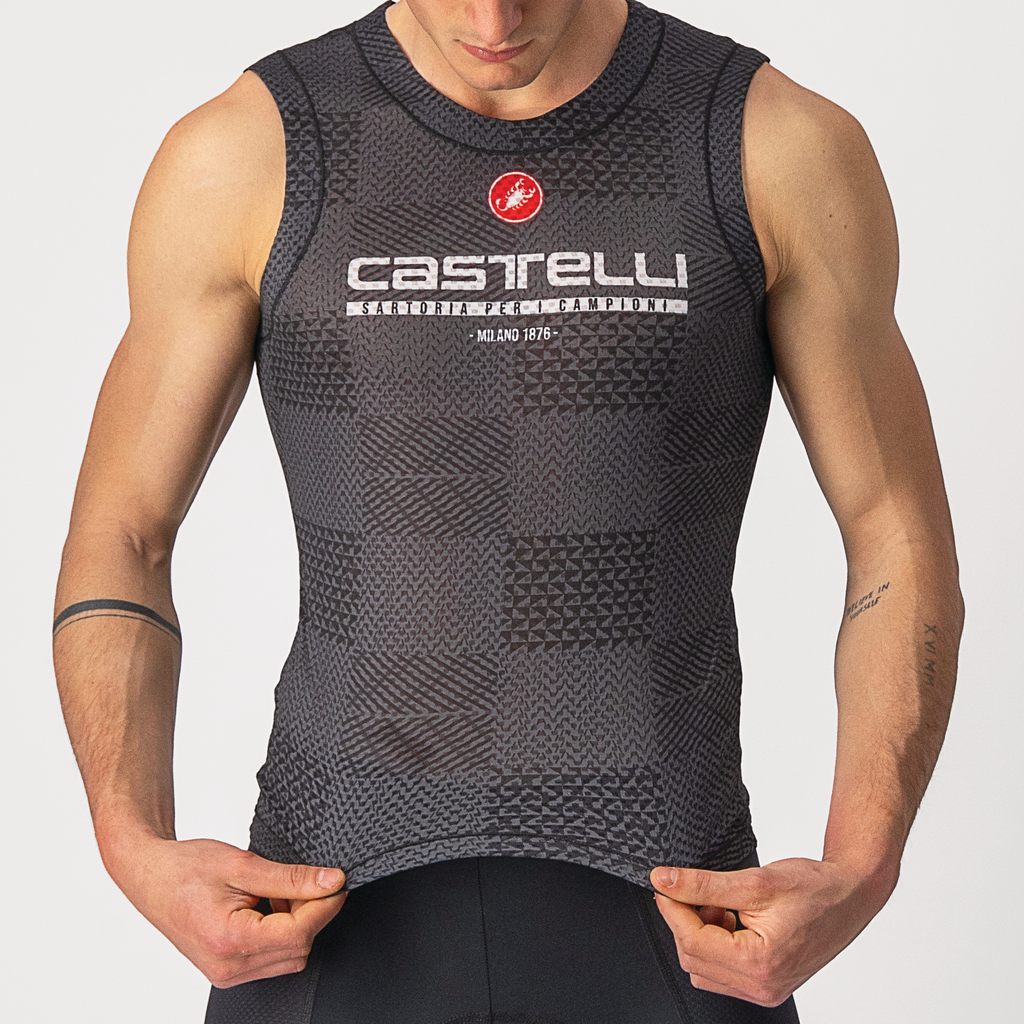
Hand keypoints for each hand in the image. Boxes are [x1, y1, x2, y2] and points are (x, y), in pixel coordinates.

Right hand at [106, 835, 346, 986]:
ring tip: (279, 891)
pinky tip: (269, 906)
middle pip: (297, 949)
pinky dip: (280, 933)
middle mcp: (228, 967)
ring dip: (297, 924)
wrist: (148, 875)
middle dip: (312, 914)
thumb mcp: (243, 864)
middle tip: (306, 880)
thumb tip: (331, 881)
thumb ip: (290, 877)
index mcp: (230, 940)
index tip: (337, 882)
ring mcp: (225, 973)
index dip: (326, 906)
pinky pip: (270, 960)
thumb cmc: (185, 867)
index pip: (299, 933)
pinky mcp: (226, 970)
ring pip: (288, 958)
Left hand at [649, 856, 893, 1005]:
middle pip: (693, 958)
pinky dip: (715, 945)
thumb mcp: (754, 881)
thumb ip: (703, 884)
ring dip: (700, 935)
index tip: (664, 884)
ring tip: (721, 906)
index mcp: (759, 964)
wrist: (850, 896)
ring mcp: (765, 990)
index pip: (692, 941)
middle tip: (697, 891)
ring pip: (704, 968)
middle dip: (686, 921)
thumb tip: (662, 880)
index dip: (672, 909)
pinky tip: (730, 919)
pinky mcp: (766, 984)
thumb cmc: (814, 889)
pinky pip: (722, 973)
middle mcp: (762, 987)